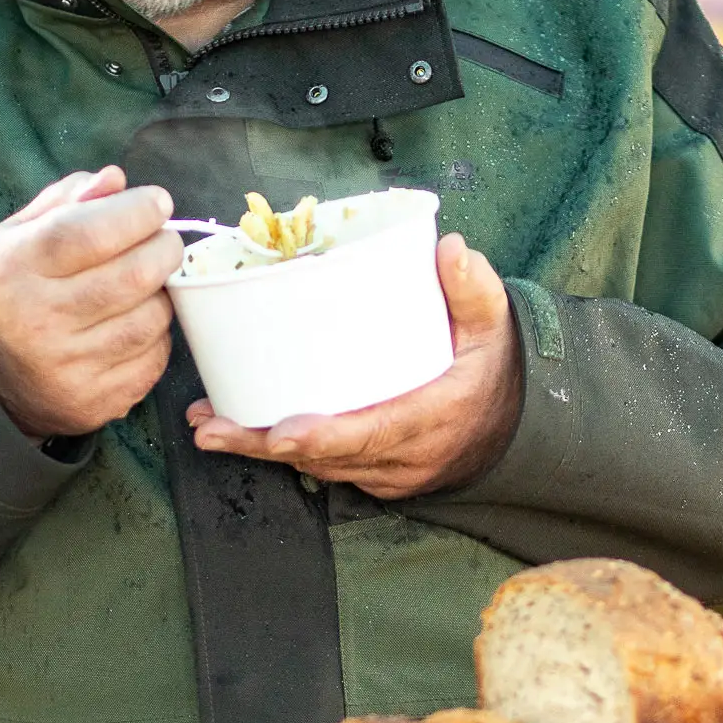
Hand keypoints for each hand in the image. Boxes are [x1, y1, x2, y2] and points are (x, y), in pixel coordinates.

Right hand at [0, 166, 182, 439]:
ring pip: (151, 318)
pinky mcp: (94, 401)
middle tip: (164, 240)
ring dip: (163, 293)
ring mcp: (67, 366)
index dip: (136, 211)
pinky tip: (136, 322)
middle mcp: (38, 319)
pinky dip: (156, 335)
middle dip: (164, 248)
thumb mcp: (17, 236)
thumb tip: (116, 181)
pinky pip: (153, 359)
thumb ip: (66, 200)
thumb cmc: (14, 289)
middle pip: (133, 274)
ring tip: (147, 282)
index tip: (157, 202)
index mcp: (14, 268)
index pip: (89, 232)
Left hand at [187, 233, 522, 497]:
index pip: (374, 433)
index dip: (325, 437)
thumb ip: (473, 287)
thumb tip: (450, 248)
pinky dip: (283, 454)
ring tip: (208, 424)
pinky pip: (325, 469)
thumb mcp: (494, 326)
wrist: (514, 424)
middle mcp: (406, 455)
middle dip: (264, 445)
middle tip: (210, 427)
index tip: (279, 434)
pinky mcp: (375, 475)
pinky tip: (238, 433)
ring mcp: (389, 472)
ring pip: (317, 467)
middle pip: (327, 457)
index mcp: (434, 415)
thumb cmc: (493, 368)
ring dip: (260, 450)